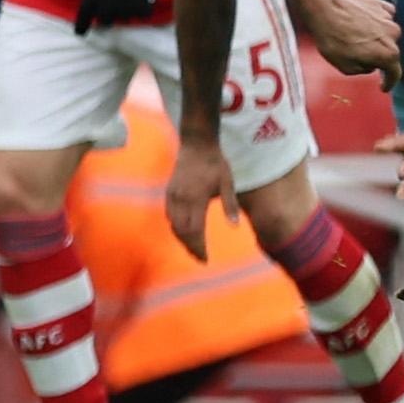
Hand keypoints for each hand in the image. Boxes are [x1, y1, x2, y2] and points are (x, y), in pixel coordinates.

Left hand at [71, 0, 177, 35]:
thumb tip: (99, 0)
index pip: (84, 14)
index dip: (81, 25)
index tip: (80, 33)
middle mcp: (107, 4)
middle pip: (105, 21)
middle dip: (109, 16)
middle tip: (117, 5)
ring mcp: (126, 8)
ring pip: (125, 17)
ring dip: (127, 9)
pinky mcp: (143, 9)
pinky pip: (141, 14)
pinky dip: (144, 5)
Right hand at [165, 137, 233, 261]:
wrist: (197, 143)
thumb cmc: (215, 163)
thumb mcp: (228, 183)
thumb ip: (230, 205)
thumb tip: (234, 226)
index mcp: (196, 198)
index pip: (194, 230)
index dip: (198, 247)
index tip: (205, 259)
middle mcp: (181, 198)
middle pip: (181, 231)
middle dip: (190, 247)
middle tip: (200, 257)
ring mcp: (172, 194)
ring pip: (173, 224)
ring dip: (182, 239)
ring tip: (193, 247)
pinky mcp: (169, 191)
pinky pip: (169, 215)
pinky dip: (175, 227)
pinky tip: (184, 231)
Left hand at [301, 0, 400, 82]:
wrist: (324, 7)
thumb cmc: (333, 39)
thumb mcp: (346, 68)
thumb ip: (363, 70)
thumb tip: (370, 64)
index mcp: (388, 54)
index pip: (394, 73)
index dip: (389, 83)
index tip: (383, 87)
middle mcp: (393, 35)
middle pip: (389, 52)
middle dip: (378, 58)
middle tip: (358, 57)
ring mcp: (388, 18)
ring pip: (385, 35)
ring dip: (375, 39)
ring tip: (353, 37)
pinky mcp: (380, 5)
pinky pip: (382, 19)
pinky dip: (375, 23)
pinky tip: (361, 23)